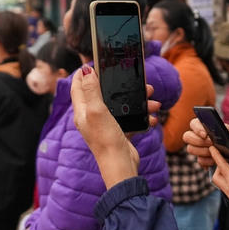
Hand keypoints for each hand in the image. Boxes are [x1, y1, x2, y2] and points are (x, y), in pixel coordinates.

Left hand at [70, 66, 149, 188]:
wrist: (120, 165)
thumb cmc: (106, 140)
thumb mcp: (97, 111)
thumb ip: (91, 90)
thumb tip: (85, 71)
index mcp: (82, 112)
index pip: (77, 87)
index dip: (82, 74)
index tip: (91, 63)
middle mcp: (91, 118)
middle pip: (102, 94)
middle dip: (118, 86)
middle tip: (132, 79)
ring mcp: (105, 125)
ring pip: (121, 105)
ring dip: (137, 101)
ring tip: (151, 98)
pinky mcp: (118, 132)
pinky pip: (131, 119)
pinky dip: (141, 116)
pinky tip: (151, 117)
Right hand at [183, 119, 228, 170]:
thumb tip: (224, 127)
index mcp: (204, 126)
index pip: (193, 123)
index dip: (197, 128)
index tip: (205, 134)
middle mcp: (198, 137)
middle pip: (187, 136)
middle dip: (199, 141)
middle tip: (212, 144)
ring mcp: (198, 148)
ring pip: (191, 149)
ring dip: (203, 151)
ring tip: (216, 153)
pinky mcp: (202, 160)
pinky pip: (200, 161)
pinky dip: (208, 161)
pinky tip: (217, 161)